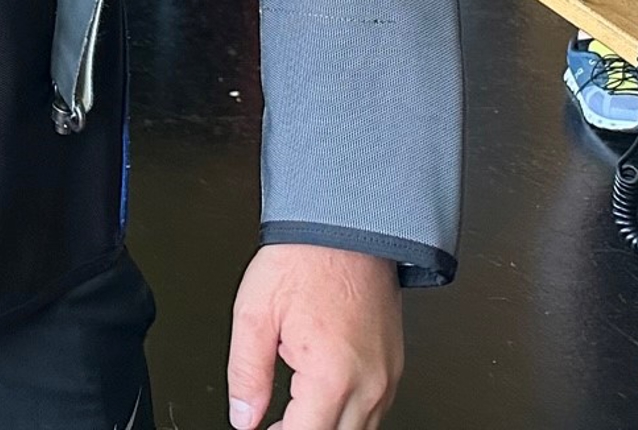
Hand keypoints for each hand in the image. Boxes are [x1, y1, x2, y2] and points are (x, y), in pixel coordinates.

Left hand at [226, 242, 401, 428]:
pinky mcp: (394, 368)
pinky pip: (374, 411)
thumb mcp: (254, 314)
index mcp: (333, 375)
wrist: (345, 228)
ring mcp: (388, 377)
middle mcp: (369, 383)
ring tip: (292, 414)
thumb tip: (243, 415)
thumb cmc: (304, 260)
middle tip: (273, 424)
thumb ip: (246, 373)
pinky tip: (320, 401)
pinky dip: (347, 415)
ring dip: (326, 427)